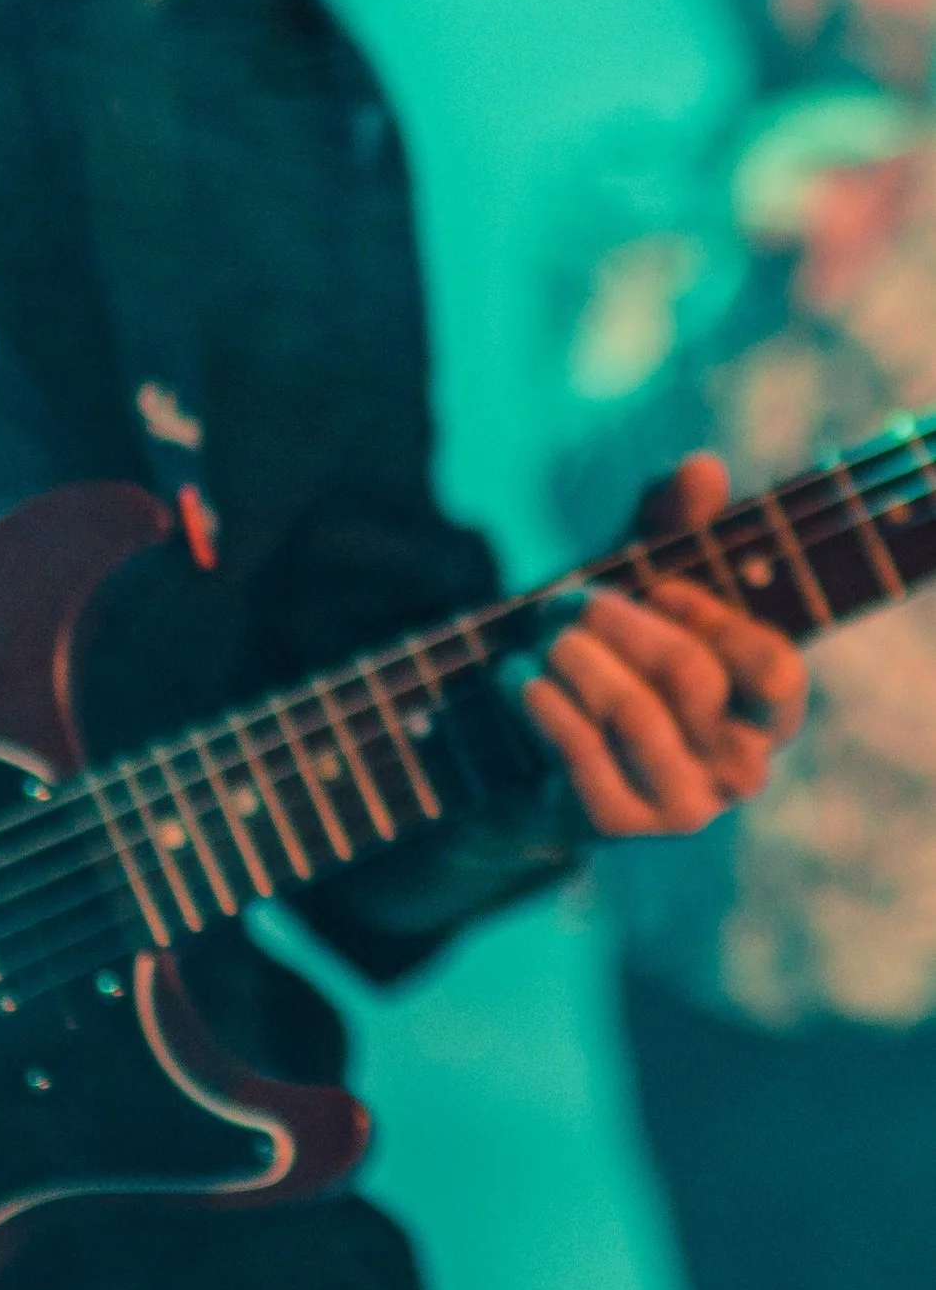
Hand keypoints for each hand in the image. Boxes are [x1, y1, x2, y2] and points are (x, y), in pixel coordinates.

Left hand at [521, 454, 806, 837]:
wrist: (520, 755)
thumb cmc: (598, 655)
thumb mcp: (632, 580)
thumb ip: (670, 522)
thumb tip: (703, 463)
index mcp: (767, 715)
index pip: (773, 666)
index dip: (709, 614)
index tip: (654, 586)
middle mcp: (740, 770)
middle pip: (689, 675)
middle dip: (612, 620)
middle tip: (565, 602)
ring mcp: (682, 807)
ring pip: (629, 711)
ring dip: (568, 657)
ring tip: (538, 638)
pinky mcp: (615, 826)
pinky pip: (577, 748)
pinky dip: (538, 699)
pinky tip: (515, 675)